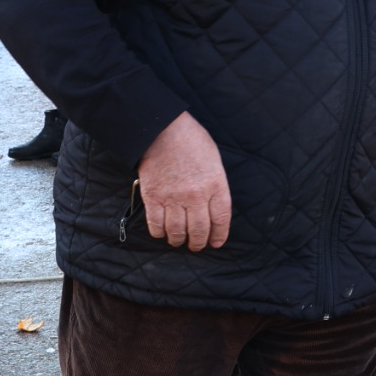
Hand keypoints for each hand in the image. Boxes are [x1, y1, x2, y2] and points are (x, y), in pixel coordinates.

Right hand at [138, 112, 231, 250]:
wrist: (162, 130)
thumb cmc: (191, 140)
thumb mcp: (214, 160)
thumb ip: (215, 184)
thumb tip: (213, 206)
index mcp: (215, 184)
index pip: (221, 219)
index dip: (219, 235)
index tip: (216, 242)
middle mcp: (196, 195)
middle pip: (199, 230)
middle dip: (198, 242)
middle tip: (196, 245)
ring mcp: (173, 198)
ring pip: (178, 232)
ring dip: (179, 240)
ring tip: (180, 241)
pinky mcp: (153, 198)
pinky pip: (156, 225)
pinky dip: (160, 233)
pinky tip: (163, 233)